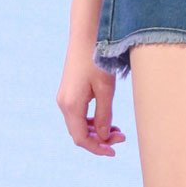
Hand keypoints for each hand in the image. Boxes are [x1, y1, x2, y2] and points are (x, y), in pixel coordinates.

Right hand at [56, 39, 127, 156]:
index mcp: (71, 105)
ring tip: (117, 130)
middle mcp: (63, 103)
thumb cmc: (97, 60)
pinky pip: (78, 114)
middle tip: (122, 137)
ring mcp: (65, 97)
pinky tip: (106, 119)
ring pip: (79, 124)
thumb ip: (104, 116)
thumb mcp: (105, 90)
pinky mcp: (69, 91)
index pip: (80, 138)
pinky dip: (92, 120)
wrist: (86, 35)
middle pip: (79, 133)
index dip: (97, 148)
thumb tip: (102, 137)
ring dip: (96, 130)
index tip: (114, 151)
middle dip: (99, 139)